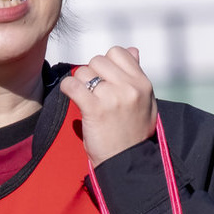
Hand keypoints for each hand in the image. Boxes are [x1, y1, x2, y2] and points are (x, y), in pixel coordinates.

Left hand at [59, 46, 157, 167]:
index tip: (105, 79)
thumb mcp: (145, 103)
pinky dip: (67, 88)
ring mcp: (112, 98)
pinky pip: (72, 85)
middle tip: (93, 91)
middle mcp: (129, 87)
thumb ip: (138, 75)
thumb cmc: (133, 134)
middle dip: (91, 73)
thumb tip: (132, 50)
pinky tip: (71, 96)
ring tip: (85, 99)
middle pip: (98, 60)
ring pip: (84, 72)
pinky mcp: (95, 109)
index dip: (107, 64)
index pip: (118, 52)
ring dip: (79, 83)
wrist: (127, 163)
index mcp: (142, 83)